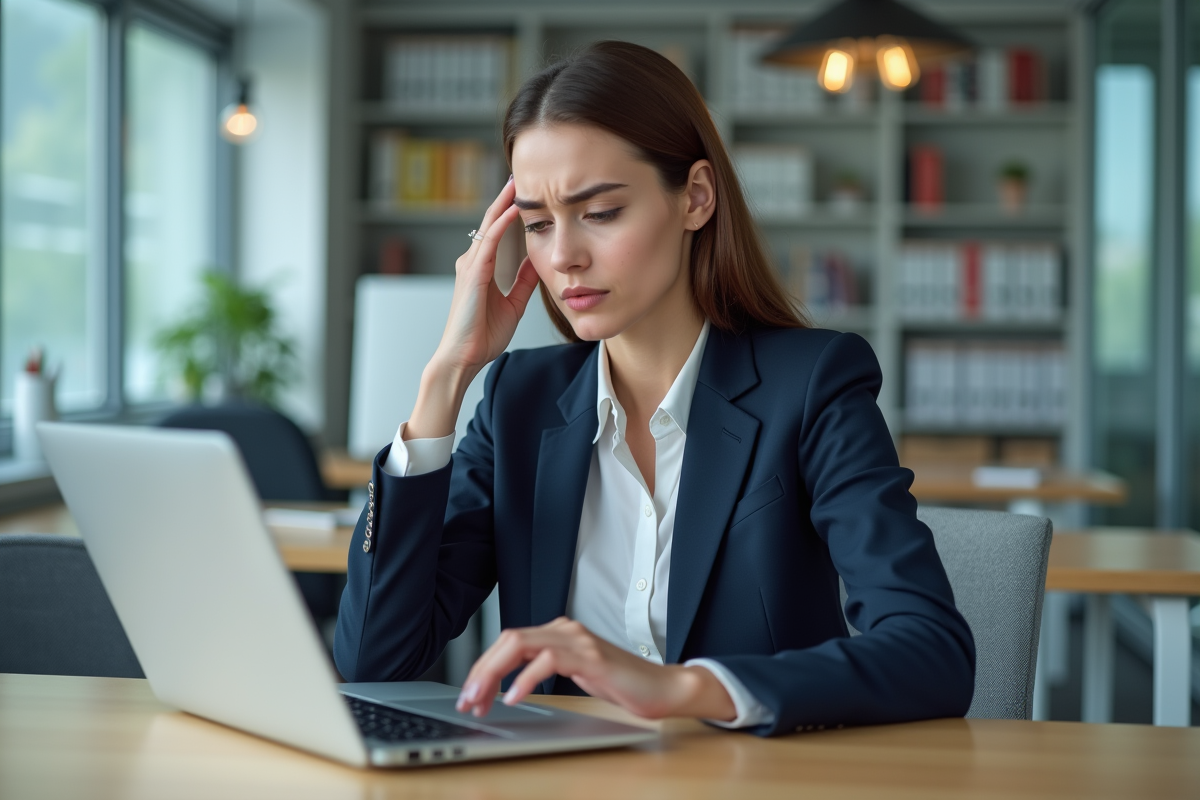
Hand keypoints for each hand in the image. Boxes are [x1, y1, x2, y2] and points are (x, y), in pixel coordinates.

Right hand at [407, 176, 540, 439]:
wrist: (463, 357)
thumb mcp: (513, 304)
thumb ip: (523, 282)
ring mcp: (470, 265)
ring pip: (489, 225)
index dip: (512, 211)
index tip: (528, 193)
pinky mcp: (472, 273)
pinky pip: (488, 242)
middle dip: (507, 198)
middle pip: (491, 221)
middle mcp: (472, 262)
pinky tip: (514, 209)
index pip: (498, 232)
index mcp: (481, 268)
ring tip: (518, 181)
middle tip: (523, 174)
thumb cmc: (483, 336)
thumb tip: (536, 263)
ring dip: (504, 203)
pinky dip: (502, 224)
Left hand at [454, 617, 737, 722]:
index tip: (470, 696)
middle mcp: (565, 630)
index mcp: (558, 633)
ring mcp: (577, 640)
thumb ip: (545, 670)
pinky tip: (514, 697)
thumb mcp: (574, 675)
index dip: (483, 668)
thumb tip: (505, 686)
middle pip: (507, 639)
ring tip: (482, 702)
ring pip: (520, 644)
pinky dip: (525, 678)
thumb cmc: (621, 684)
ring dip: (493, 675)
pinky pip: (547, 660)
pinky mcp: (590, 656)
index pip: (508, 642)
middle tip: (467, 701)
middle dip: (480, 671)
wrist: (663, 688)